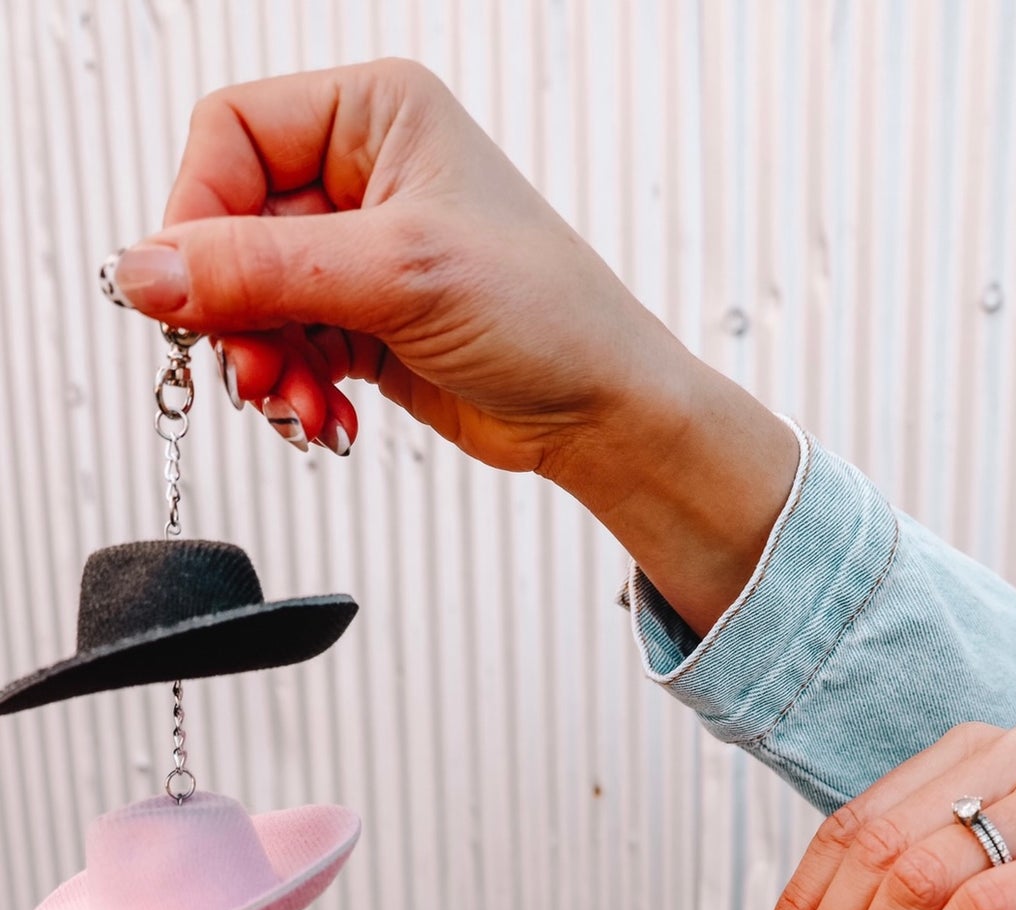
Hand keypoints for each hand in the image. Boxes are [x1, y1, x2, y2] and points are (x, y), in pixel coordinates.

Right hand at [108, 60, 795, 632]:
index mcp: (373, 115)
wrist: (602, 410)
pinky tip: (328, 419)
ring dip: (264, 364)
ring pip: (250, 299)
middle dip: (237, 313)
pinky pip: (284, 347)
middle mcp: (359, 173)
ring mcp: (357, 252)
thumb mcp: (395, 275)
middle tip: (252, 371)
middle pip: (230, 228)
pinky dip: (294, 390)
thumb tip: (144, 271)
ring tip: (300, 409)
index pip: (230, 135)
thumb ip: (262, 270)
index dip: (199, 215)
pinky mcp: (360, 320)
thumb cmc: (545, 315)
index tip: (192, 293)